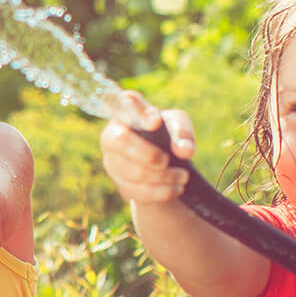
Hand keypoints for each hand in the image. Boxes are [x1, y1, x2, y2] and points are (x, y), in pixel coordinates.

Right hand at [99, 90, 195, 205]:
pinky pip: (139, 191)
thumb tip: (184, 150)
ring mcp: (112, 162)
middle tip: (167, 160)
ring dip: (162, 176)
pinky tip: (176, 189)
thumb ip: (182, 132)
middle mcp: (112, 135)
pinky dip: (162, 192)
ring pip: (133, 172)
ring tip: (183, 176)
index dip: (137, 113)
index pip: (125, 104)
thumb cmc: (165, 134)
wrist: (162, 164)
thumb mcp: (177, 126)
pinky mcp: (120, 184)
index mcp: (126, 112)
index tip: (155, 122)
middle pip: (120, 141)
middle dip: (147, 154)